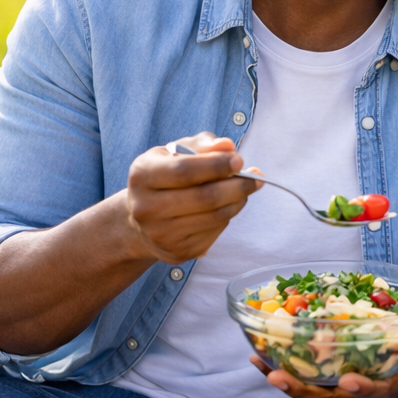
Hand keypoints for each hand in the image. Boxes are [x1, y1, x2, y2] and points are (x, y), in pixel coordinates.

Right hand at [124, 133, 258, 263]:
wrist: (142, 221)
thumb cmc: (164, 178)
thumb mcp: (175, 153)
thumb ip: (201, 145)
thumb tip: (227, 146)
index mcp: (142, 176)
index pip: (184, 170)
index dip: (216, 165)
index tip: (239, 160)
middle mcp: (146, 208)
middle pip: (204, 198)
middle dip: (237, 186)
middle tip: (256, 178)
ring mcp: (161, 234)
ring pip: (215, 217)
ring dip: (237, 201)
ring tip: (245, 189)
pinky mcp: (178, 252)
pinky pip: (215, 232)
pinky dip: (227, 217)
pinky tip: (227, 206)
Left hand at [252, 327, 397, 397]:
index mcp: (387, 385)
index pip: (374, 392)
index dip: (362, 388)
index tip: (349, 380)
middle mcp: (358, 391)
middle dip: (304, 392)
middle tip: (279, 377)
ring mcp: (337, 387)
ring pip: (310, 393)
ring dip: (286, 383)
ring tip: (263, 368)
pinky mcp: (323, 378)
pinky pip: (300, 377)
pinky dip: (277, 368)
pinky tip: (257, 356)